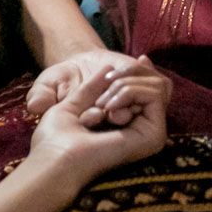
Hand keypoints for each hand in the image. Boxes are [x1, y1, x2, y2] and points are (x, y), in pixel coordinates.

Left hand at [27, 61, 171, 183]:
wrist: (55, 153)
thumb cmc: (55, 132)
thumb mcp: (71, 100)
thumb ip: (93, 86)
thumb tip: (110, 67)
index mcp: (124, 121)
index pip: (148, 88)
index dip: (144, 70)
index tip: (141, 58)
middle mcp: (141, 126)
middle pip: (157, 83)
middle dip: (130, 71)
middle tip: (106, 81)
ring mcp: (149, 131)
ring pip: (157, 86)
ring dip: (124, 84)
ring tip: (101, 103)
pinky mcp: (154, 135)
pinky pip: (155, 95)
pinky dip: (129, 90)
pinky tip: (108, 106)